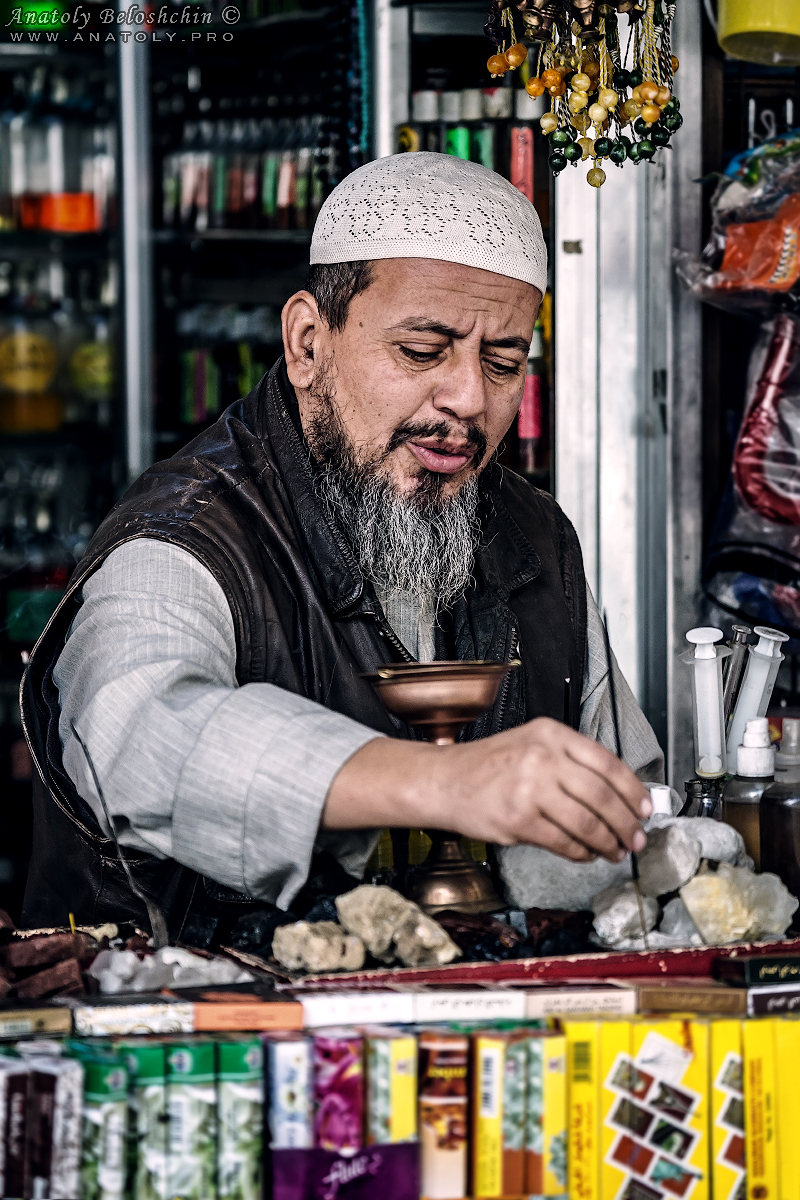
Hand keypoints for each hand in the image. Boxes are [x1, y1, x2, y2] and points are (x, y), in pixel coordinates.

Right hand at [323, 717, 650, 863]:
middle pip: (602, 795)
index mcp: (551, 734)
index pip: (607, 762)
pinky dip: (580, 852)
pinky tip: (585, 853)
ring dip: (607, 842)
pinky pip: (563, 842)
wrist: (444, 780)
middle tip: (636, 838)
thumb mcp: (532, 745)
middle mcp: (542, 757)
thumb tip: (620, 793)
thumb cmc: (489, 766)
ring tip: (614, 850)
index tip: (644, 808)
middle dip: (625, 823)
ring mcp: (529, 788)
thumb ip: (572, 762)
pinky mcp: (518, 820)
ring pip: (586, 822)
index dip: (632, 790)